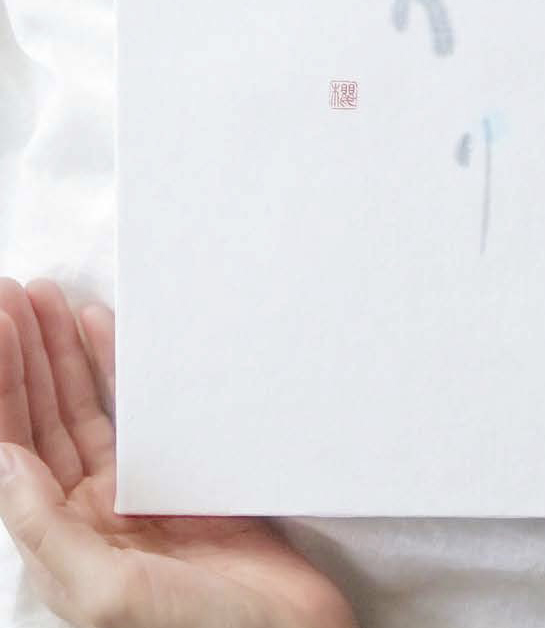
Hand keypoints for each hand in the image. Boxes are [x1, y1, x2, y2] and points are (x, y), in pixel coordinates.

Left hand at [0, 279, 356, 627]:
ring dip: (62, 356)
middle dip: (26, 357)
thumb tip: (3, 461)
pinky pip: (139, 410)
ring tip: (48, 303)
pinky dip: (117, 369)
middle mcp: (88, 512)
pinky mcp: (182, 477)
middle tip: (16, 298)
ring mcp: (136, 491)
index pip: (13, 446)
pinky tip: (102, 333)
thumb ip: (47, 529)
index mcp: (61, 540)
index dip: (1, 384)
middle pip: (43, 418)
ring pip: (85, 407)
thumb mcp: (107, 591)